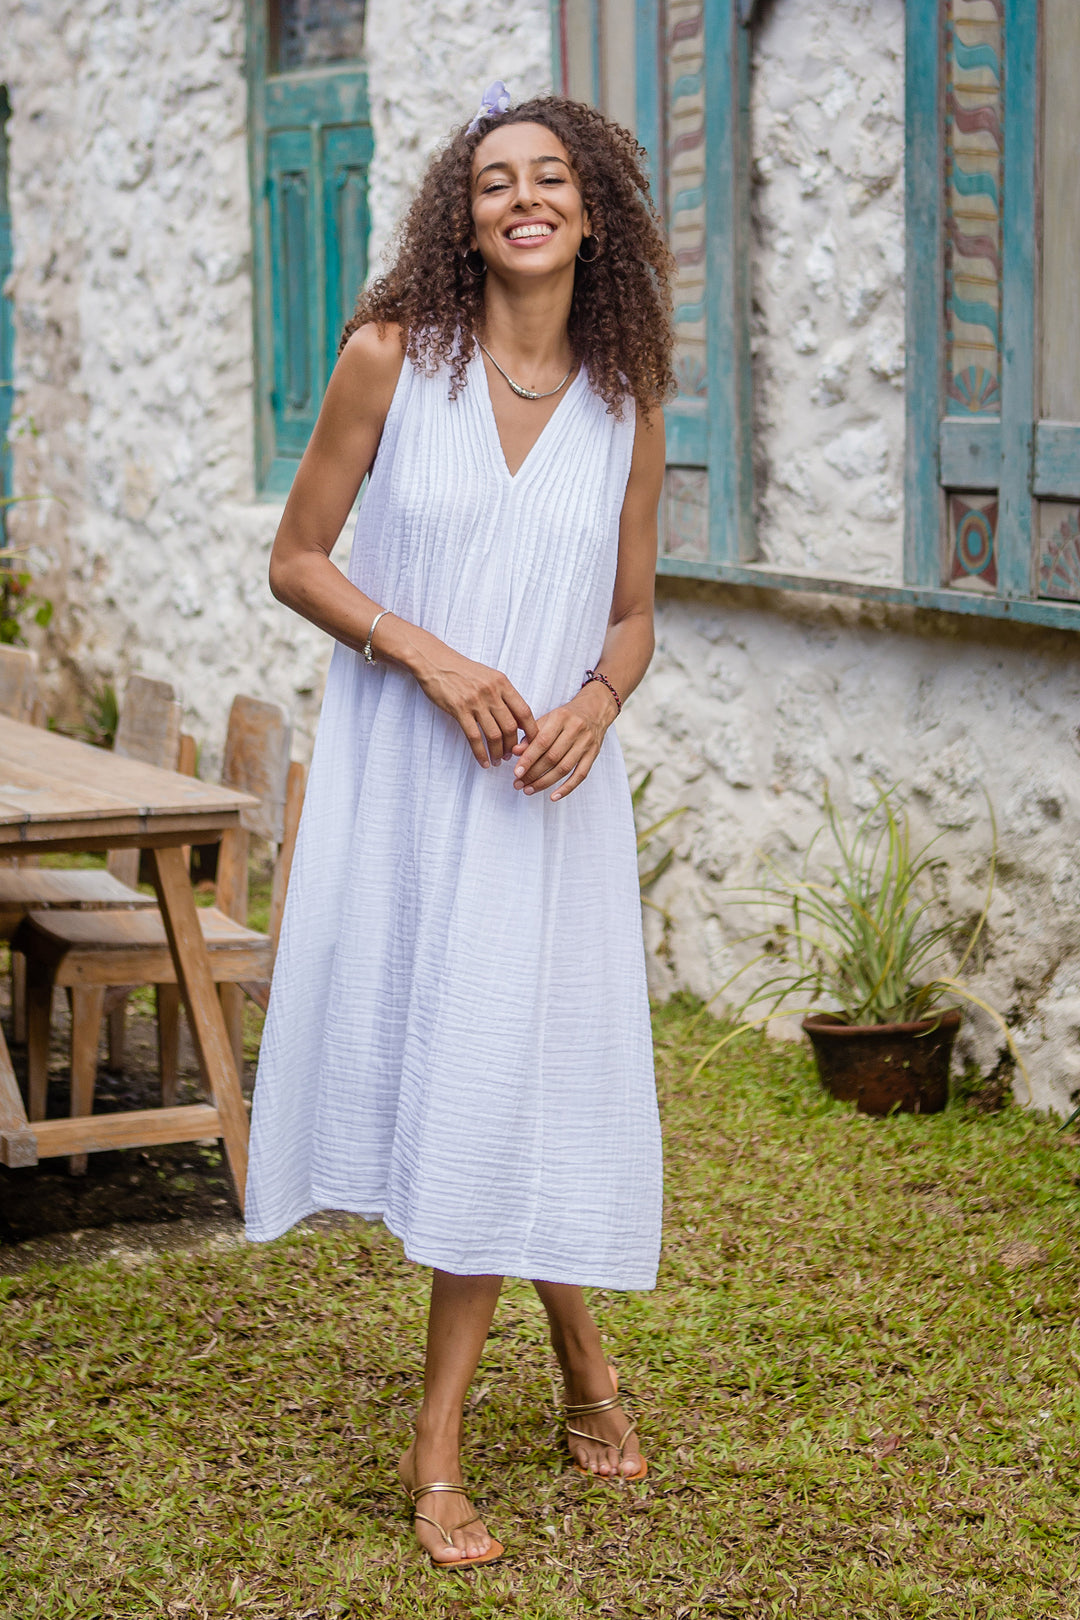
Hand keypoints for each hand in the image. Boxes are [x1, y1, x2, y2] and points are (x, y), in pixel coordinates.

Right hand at [412, 642, 536, 766]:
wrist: (435, 662)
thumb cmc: (462, 671)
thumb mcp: (489, 676)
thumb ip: (503, 694)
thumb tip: (519, 717)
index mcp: (502, 683)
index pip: (524, 711)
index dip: (532, 731)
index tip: (533, 743)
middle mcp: (491, 692)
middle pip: (510, 726)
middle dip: (513, 746)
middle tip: (511, 756)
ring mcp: (475, 701)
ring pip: (494, 735)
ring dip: (498, 752)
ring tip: (498, 760)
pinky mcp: (459, 710)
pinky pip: (474, 737)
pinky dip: (480, 753)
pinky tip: (483, 761)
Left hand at [512, 684, 616, 801]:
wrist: (594, 710)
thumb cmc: (565, 716)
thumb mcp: (547, 719)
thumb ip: (531, 735)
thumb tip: (515, 752)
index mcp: (561, 717)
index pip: (542, 742)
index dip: (528, 759)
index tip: (516, 772)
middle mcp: (575, 729)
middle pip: (552, 757)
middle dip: (533, 773)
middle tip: (518, 784)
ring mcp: (586, 743)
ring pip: (564, 768)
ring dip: (545, 782)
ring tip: (529, 790)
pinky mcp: (594, 754)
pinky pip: (580, 775)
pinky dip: (567, 788)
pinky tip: (553, 797)